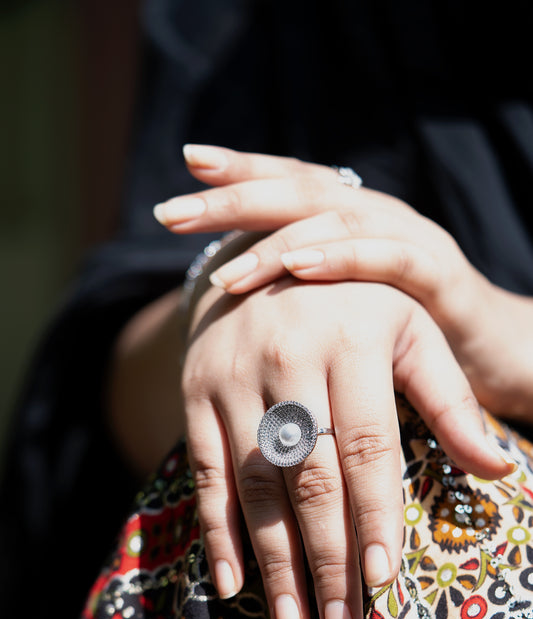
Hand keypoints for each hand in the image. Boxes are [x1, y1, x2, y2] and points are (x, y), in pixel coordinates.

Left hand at [155, 145, 532, 423]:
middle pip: (302, 190)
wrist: (496, 355)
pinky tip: (300, 265)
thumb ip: (298, 301)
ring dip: (276, 238)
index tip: (185, 166)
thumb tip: (226, 294)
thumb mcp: (344, 315)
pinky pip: (391, 260)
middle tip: (172, 210)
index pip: (292, 183)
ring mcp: (411, 243)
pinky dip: (344, 259)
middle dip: (235, 197)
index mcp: (352, 224)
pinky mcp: (441, 281)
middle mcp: (379, 220)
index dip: (242, 172)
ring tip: (225, 268)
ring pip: (339, 219)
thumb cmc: (408, 339)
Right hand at [182, 277, 512, 618]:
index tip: (382, 582)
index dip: (374, 515)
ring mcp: (232, 375)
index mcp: (352, 339)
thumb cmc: (353, 304)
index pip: (366, 445)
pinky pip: (203, 470)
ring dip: (273, 560)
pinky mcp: (195, 392)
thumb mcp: (411, 331)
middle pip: (310, 476)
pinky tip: (232, 582)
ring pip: (256, 482)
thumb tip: (502, 471)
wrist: (259, 257)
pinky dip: (217, 530)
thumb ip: (450, 399)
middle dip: (327, 559)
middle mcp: (286, 355)